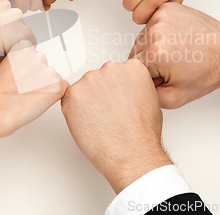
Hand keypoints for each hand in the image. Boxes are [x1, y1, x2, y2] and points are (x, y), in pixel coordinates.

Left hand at [0, 0, 33, 67]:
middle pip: (20, 26)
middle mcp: (12, 15)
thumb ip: (7, 57)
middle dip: (12, 34)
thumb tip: (10, 54)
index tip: (17, 48)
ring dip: (2, 23)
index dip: (23, 46)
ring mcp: (0, 5)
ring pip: (9, 15)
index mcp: (16, 32)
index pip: (30, 39)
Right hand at [0, 41, 68, 148]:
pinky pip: (62, 89)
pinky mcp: (57, 86)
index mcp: (24, 48)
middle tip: (23, 90)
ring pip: (53, 79)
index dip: (28, 70)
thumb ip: (20, 62)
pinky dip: (53, 97)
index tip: (20, 78)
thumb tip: (30, 68)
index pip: (34, 56)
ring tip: (27, 97)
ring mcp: (49, 71)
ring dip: (45, 88)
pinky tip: (37, 102)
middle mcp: (38, 56)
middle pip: (45, 67)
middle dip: (38, 78)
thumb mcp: (4, 68)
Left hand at [61, 60, 171, 193]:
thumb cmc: (141, 132)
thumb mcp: (149, 99)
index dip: (116, 89)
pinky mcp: (73, 93)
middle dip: (101, 93)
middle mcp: (110, 68)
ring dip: (87, 102)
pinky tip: (88, 122)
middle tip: (107, 113)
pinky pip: (69, 100)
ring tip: (99, 120)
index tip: (116, 99)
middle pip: (99, 77)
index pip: (118, 71)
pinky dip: (74, 111)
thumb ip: (134, 86)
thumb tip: (124, 90)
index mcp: (131, 68)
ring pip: (84, 88)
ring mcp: (90, 80)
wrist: (130, 152)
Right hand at [130, 3, 219, 108]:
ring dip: (153, 46)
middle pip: (135, 52)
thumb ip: (148, 95)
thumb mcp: (174, 98)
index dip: (148, 77)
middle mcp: (154, 32)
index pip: (133, 69)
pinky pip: (152, 24)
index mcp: (154, 54)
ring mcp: (160, 17)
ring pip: (142, 38)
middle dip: (149, 62)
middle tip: (172, 65)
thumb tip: (134, 87)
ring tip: (176, 52)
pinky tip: (177, 40)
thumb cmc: (208, 71)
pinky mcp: (166, 9)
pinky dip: (160, 33)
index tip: (163, 77)